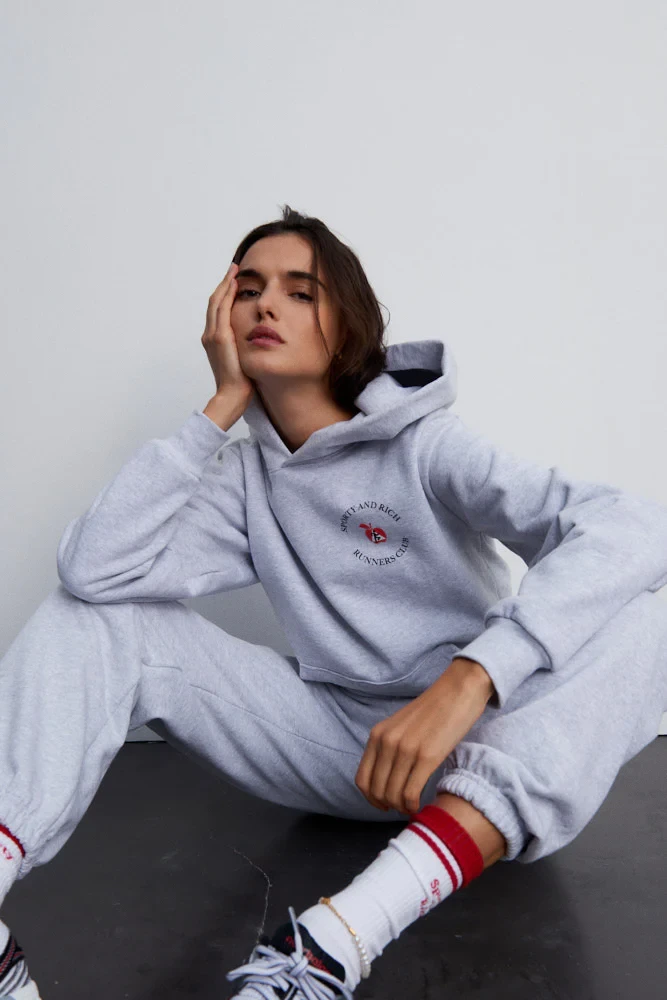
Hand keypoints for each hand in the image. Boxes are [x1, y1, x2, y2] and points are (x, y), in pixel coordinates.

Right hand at [202, 262, 254, 404]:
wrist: (233, 395)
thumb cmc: (240, 381)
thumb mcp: (242, 358)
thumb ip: (243, 345)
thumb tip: (255, 337)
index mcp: (214, 339)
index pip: (218, 310)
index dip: (224, 293)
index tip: (234, 281)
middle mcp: (209, 335)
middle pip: (214, 301)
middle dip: (223, 283)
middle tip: (233, 268)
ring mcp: (213, 335)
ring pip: (216, 302)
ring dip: (225, 284)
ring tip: (234, 270)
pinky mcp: (220, 338)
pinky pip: (222, 310)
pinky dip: (227, 295)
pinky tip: (235, 284)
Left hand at [354, 658, 494, 815]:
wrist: (458, 690)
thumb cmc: (433, 710)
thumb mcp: (400, 725)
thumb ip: (389, 745)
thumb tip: (385, 776)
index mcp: (377, 734)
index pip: (362, 779)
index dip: (371, 799)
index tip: (384, 804)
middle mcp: (387, 742)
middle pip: (377, 791)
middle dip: (387, 805)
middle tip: (402, 807)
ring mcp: (406, 749)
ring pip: (392, 795)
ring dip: (401, 807)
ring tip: (412, 806)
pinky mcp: (427, 756)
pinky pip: (410, 793)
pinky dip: (413, 805)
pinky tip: (420, 804)